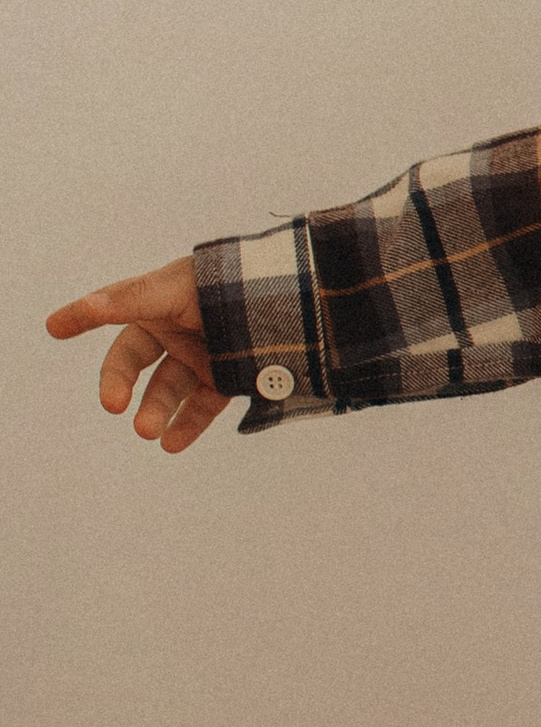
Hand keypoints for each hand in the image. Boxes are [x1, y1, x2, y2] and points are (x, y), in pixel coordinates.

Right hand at [45, 257, 230, 452]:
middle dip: (119, 383)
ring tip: (147, 432)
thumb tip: (91, 305)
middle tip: (114, 405)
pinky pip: (200, 406)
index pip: (114, 308)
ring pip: (166, 389)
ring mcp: (203, 355)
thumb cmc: (236, 283)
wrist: (300, 300)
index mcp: (161, 299)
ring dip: (154, 410)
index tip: (53, 326)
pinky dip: (185, 426)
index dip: (84, 315)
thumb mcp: (182, 288)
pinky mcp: (228, 379)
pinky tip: (171, 443)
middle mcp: (177, 328)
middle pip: (134, 360)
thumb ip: (136, 299)